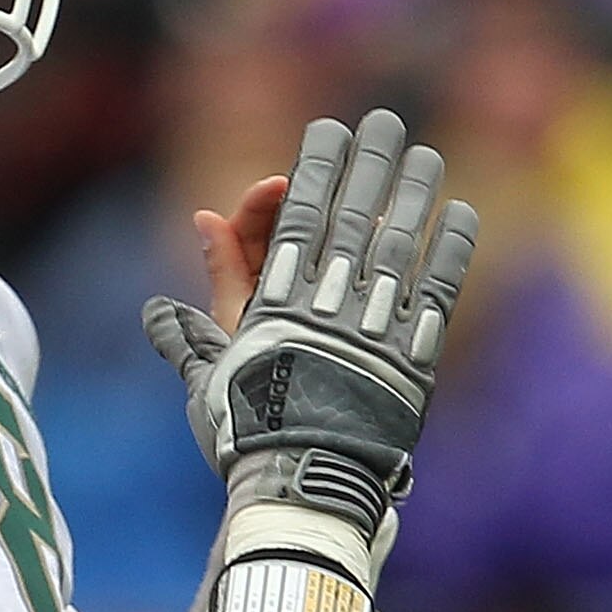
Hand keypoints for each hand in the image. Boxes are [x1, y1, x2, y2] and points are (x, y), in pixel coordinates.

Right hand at [145, 108, 477, 517]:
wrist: (301, 487)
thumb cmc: (246, 438)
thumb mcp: (206, 383)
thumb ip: (186, 336)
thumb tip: (153, 308)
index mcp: (269, 306)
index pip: (291, 220)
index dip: (310, 171)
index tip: (326, 135)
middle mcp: (321, 307)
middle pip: (349, 217)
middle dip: (367, 164)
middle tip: (384, 124)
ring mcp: (370, 328)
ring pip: (396, 244)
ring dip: (413, 195)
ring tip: (425, 158)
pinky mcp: (410, 355)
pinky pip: (435, 290)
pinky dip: (448, 251)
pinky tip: (457, 216)